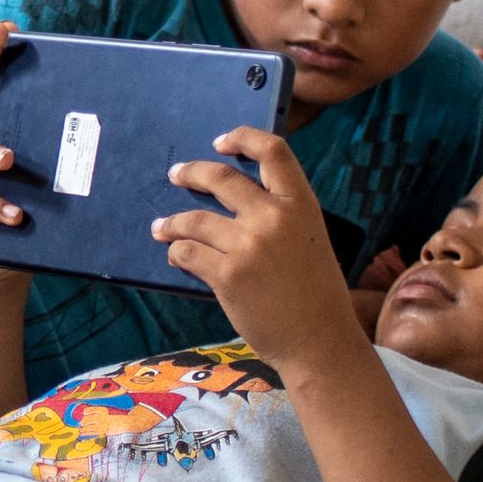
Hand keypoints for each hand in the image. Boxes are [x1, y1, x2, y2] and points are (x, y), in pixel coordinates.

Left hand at [157, 126, 360, 356]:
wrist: (320, 343)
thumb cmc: (317, 296)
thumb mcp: (311, 241)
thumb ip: (282, 217)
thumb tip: (239, 203)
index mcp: (301, 205)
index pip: (274, 151)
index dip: (243, 138)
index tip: (221, 143)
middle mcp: (274, 218)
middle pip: (220, 177)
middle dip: (191, 173)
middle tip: (177, 175)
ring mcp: (249, 245)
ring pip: (194, 219)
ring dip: (172, 222)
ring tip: (162, 228)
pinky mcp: (228, 274)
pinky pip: (187, 252)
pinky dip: (177, 252)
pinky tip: (176, 255)